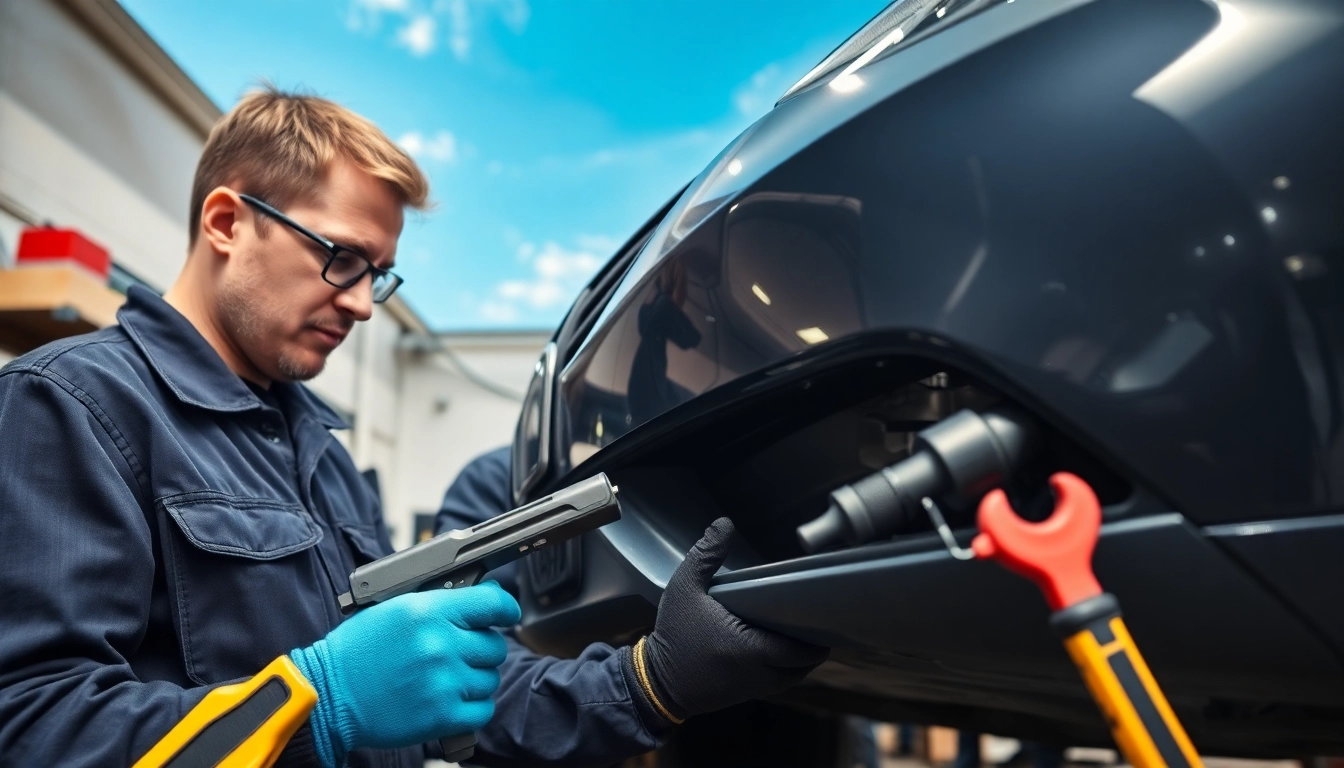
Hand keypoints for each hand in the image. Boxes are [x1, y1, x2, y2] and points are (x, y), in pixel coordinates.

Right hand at [289, 581, 520, 766]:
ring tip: (446, 677)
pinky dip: (473, 706)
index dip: (506, 608)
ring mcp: (444, 682)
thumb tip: (487, 596)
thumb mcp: (394, 608)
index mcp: (427, 611)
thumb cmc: (357, 651)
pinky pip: (484, 709)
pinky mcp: (442, 716)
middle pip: (495, 645)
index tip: (506, 614)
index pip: (493, 604)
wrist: (328, 695)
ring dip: (475, 678)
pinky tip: (451, 698)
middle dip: (481, 648)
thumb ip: (441, 601)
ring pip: (490, 678)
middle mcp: (440, 645)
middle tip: (458, 652)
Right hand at [637, 518, 827, 720]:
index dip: (814, 640)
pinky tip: (778, 651)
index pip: (798, 651)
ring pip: (789, 679)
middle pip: (800, 667)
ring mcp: (751, 689)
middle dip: (811, 650)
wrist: (655, 682)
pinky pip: (773, 684)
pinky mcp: (742, 696)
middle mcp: (757, 674)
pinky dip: (782, 671)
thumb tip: (725, 523)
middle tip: (817, 627)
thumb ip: (706, 555)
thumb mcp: (685, 587)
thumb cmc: (674, 634)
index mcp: (750, 648)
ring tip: (802, 639)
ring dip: (799, 663)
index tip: (823, 620)